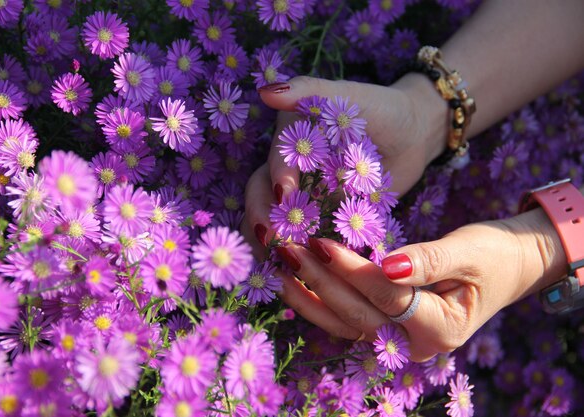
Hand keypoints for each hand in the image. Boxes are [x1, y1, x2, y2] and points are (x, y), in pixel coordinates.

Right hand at [245, 73, 447, 247]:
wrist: (415, 135)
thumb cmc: (382, 109)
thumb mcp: (347, 96)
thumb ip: (308, 91)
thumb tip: (265, 92)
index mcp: (289, 139)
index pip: (273, 161)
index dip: (275, 178)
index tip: (284, 195)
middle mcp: (289, 169)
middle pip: (261, 195)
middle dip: (262, 215)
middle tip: (272, 238)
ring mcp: (304, 196)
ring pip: (273, 220)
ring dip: (270, 240)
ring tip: (277, 261)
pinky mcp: (322, 217)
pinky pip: (301, 238)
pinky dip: (294, 253)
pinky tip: (295, 270)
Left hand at [273, 208, 566, 360]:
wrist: (508, 267)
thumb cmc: (492, 255)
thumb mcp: (468, 251)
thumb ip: (428, 260)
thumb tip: (388, 265)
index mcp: (442, 328)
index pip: (387, 296)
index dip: (352, 270)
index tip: (320, 242)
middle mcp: (417, 344)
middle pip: (358, 313)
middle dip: (320, 281)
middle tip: (287, 249)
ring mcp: (401, 342)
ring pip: (346, 324)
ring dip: (310, 296)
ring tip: (279, 267)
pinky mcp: (388, 329)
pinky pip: (348, 321)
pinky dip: (319, 304)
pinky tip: (295, 284)